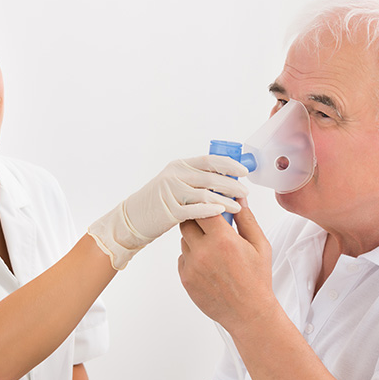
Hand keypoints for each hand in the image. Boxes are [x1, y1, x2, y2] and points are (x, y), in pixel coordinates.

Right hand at [88, 155, 248, 269]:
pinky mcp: (169, 210)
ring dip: (225, 200)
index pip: (210, 161)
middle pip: (211, 177)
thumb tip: (225, 179)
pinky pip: (194, 209)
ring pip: (205, 193)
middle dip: (232, 185)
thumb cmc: (159, 203)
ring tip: (238, 207)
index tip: (244, 171)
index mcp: (180, 166)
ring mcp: (171, 192)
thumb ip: (196, 180)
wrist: (132, 218)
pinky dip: (210, 210)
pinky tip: (222, 213)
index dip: (229, 165)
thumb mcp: (176, 184)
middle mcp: (176, 175)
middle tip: (245, 193)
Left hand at [178, 200, 274, 332]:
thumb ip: (247, 219)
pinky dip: (191, 257)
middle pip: (187, 221)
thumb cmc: (257, 280)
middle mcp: (203, 252)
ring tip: (213, 249)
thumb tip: (238, 198)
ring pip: (184, 240)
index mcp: (223, 240)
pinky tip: (208, 265)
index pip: (203, 208)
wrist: (249, 313)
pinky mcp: (185, 279)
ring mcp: (192, 266)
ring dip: (194, 239)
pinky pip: (182, 258)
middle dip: (198, 219)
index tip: (209, 203)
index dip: (205, 203)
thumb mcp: (260, 245)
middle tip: (210, 225)